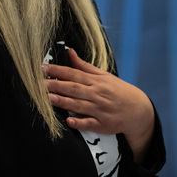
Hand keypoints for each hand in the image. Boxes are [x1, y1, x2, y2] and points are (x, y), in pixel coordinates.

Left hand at [42, 48, 154, 162]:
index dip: (58, 71)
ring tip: (49, 98)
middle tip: (40, 83)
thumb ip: (84, 66)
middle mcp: (97, 94)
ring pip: (79, 105)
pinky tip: (69, 121)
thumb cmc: (118, 91)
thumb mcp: (104, 75)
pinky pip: (89, 124)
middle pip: (74, 89)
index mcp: (96, 81)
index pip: (74, 74)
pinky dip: (79, 122)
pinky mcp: (102, 124)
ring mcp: (100, 110)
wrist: (137, 109)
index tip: (43, 68)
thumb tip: (70, 52)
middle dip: (56, 85)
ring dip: (64, 102)